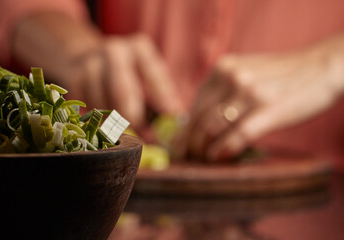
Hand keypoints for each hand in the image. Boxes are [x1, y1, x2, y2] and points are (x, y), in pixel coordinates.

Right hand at [12, 13, 182, 129]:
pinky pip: (87, 109)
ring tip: (120, 123)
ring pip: (102, 105)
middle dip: (132, 118)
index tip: (167, 125)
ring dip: (113, 121)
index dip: (163, 103)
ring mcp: (90, 63)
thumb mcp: (149, 79)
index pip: (155, 78)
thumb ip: (163, 100)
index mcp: (140, 48)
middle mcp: (114, 51)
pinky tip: (102, 114)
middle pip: (122, 92)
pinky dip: (96, 118)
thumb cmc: (129, 74)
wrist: (89, 58)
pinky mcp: (73, 78)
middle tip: (139, 135)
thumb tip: (175, 126)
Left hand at [174, 34, 343, 161]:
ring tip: (201, 161)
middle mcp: (231, 77)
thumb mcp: (246, 73)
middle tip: (187, 158)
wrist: (322, 66)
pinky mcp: (267, 108)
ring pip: (212, 127)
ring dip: (202, 149)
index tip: (180, 146)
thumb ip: (223, 92)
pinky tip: (217, 157)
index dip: (185, 130)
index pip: (195, 106)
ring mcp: (248, 92)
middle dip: (190, 143)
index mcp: (223, 68)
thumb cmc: (282, 76)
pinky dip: (223, 150)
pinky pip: (237, 135)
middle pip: (199, 118)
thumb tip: (200, 124)